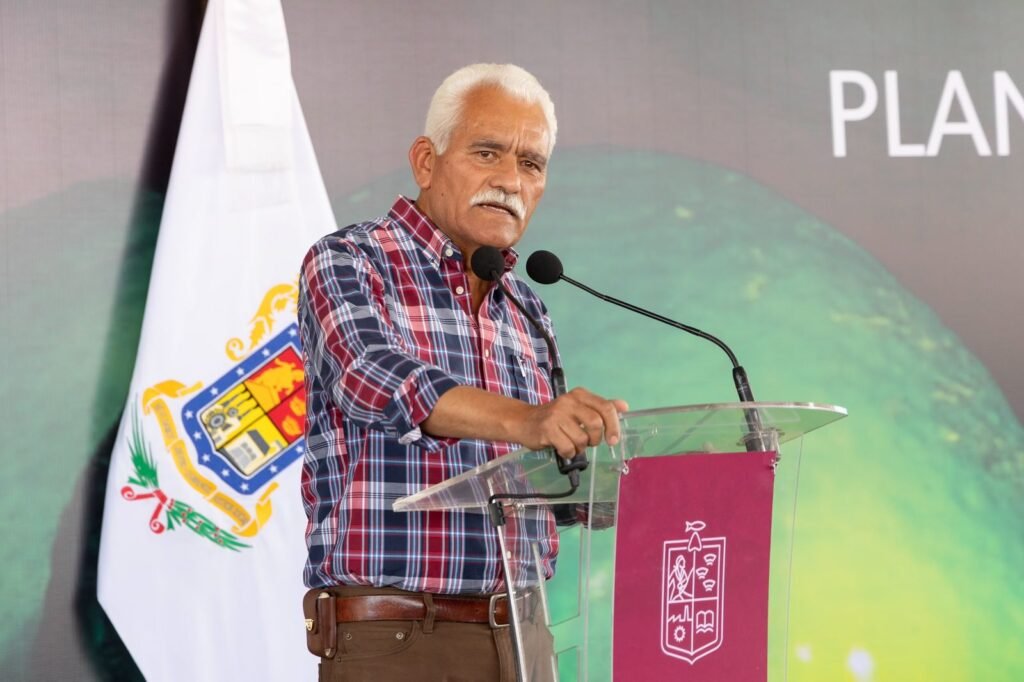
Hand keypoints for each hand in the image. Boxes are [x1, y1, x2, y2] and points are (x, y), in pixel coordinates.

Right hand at [512, 387, 628, 457]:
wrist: (524, 421)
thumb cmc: (555, 417)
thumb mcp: (578, 408)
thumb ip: (601, 407)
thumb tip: (624, 406)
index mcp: (580, 395)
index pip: (606, 407)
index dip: (614, 425)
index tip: (613, 439)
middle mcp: (569, 401)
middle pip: (596, 423)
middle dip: (596, 439)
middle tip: (590, 443)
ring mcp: (557, 415)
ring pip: (582, 439)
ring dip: (580, 448)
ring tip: (571, 444)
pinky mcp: (547, 429)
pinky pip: (568, 448)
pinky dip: (569, 453)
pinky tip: (562, 448)